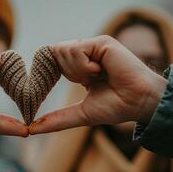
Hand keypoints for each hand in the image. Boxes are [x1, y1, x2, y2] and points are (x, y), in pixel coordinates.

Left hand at [29, 36, 166, 133]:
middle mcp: (86, 53)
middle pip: (54, 54)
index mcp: (80, 66)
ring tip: (97, 76)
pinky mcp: (101, 42)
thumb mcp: (82, 113)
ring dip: (76, 70)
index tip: (63, 84)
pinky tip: (101, 71)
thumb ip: (58, 119)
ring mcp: (93, 46)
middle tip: (88, 81)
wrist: (139, 102)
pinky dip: (84, 66)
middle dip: (67, 73)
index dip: (51, 72)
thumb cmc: (116, 107)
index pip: (53, 61)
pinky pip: (76, 49)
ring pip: (62, 50)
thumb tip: (33, 129)